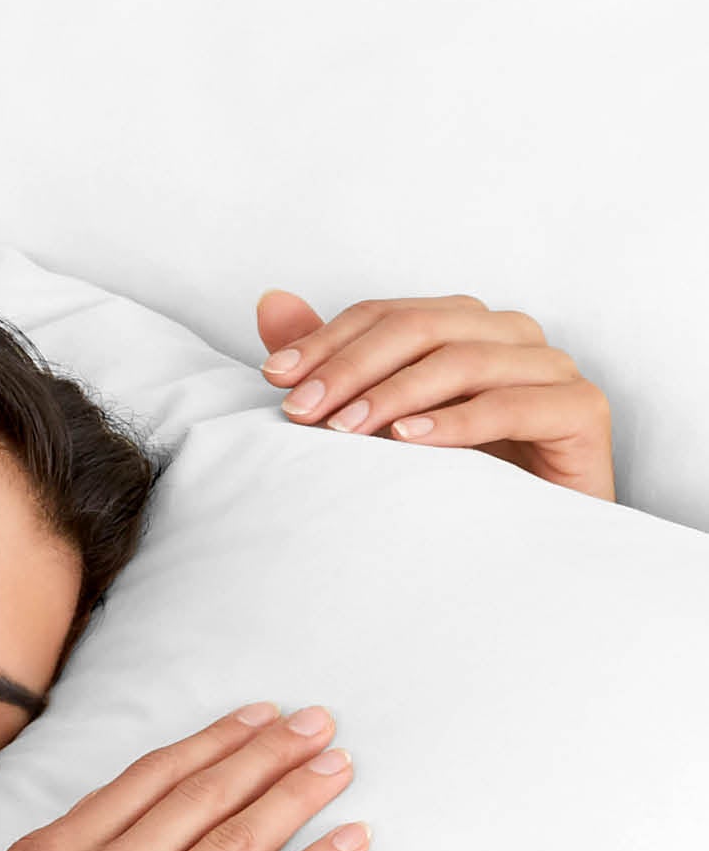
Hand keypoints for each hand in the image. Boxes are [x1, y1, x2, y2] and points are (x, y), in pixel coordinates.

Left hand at [255, 289, 613, 500]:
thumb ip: (331, 365)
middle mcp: (511, 338)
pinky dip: (458, 422)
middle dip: (352, 367)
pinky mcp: (581, 411)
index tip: (274, 379)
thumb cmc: (448, 483)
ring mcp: (551, 370)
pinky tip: (408, 442)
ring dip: (395, 394)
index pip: (388, 314)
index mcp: (465, 328)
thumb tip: (269, 303)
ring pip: (465, 359)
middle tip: (300, 412)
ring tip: (343, 432)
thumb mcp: (378, 423)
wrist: (518, 548)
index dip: (328, 340)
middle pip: (424, 327)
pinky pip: (514, 405)